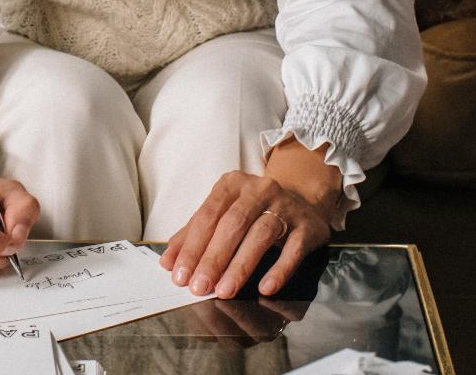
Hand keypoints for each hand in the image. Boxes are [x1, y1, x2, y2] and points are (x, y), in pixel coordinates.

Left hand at [159, 143, 340, 298]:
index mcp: (232, 184)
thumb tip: (168, 262)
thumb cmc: (253, 210)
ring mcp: (285, 206)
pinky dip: (279, 269)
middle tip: (199, 287)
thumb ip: (194, 234)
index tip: (179, 275)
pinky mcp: (306, 226)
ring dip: (240, 265)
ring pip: (260, 235)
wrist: (302, 199)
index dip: (192, 246)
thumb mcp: (224, 213)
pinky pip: (293, 249)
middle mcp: (259, 189)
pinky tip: (265, 287)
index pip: (207, 215)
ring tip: (225, 291)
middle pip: (232, 224)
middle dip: (213, 258)